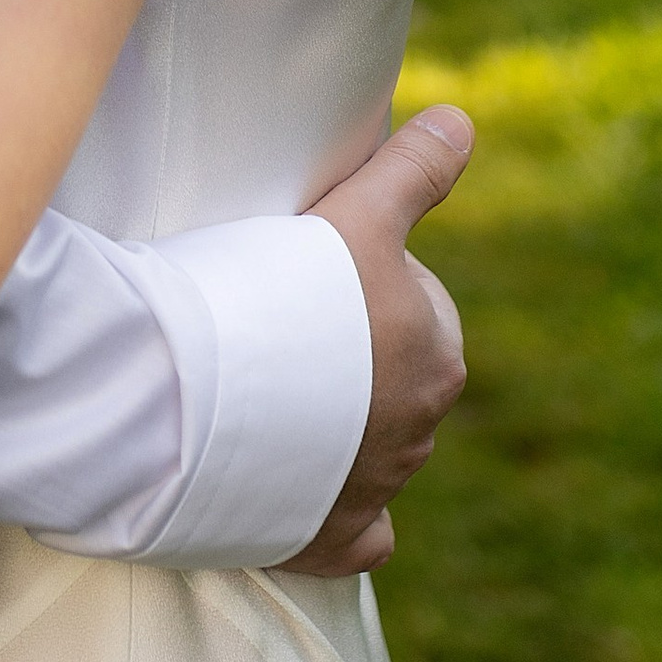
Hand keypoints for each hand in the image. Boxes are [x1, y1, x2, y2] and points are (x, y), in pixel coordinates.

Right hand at [285, 105, 472, 577]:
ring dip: (332, 428)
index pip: (419, 312)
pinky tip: (307, 495)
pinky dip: (337, 517)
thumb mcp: (357, 213)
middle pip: (392, 383)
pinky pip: (354, 536)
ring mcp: (371, 492)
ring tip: (265, 392)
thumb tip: (462, 121)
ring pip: (368, 453)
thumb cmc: (283, 296)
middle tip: (280, 325)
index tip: (310, 271)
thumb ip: (414, 170)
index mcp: (436, 356)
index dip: (364, 284)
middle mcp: (417, 432)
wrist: (200, 399)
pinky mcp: (324, 539)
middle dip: (352, 361)